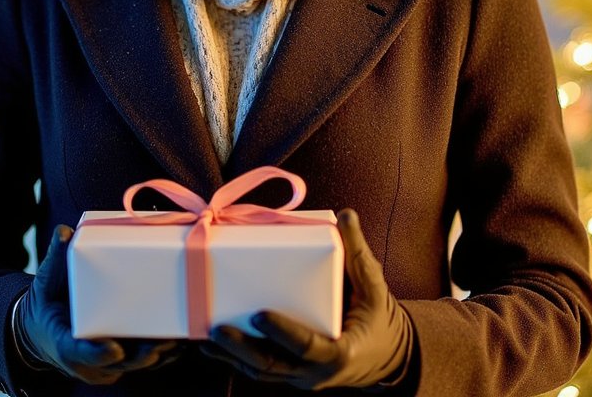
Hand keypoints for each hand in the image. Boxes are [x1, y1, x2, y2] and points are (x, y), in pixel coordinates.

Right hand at [12, 224, 180, 384]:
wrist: (44, 326)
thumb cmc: (48, 300)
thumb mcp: (46, 279)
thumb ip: (56, 256)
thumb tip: (64, 231)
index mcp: (62, 341)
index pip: (77, 352)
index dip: (96, 354)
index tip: (115, 350)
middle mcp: (83, 360)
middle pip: (114, 364)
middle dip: (139, 356)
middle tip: (160, 345)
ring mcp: (101, 364)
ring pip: (131, 365)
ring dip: (155, 356)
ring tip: (177, 341)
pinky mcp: (115, 361)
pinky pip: (137, 361)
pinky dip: (158, 355)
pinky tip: (178, 343)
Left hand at [201, 208, 415, 389]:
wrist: (386, 355)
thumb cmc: (378, 317)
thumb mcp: (373, 286)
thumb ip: (358, 251)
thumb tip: (346, 215)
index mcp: (340, 352)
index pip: (306, 347)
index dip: (282, 333)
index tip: (258, 314)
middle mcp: (317, 372)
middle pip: (273, 366)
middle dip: (242, 348)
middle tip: (217, 328)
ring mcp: (302, 377)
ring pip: (262, 372)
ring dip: (232, 356)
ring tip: (205, 336)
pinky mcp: (291, 373)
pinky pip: (262, 370)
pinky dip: (237, 359)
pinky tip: (214, 345)